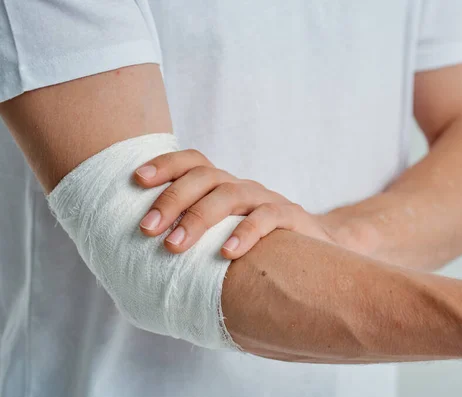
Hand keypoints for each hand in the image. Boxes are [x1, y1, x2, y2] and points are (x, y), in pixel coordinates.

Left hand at [132, 149, 342, 256]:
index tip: (136, 180)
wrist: (315, 249)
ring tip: (174, 246)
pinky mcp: (291, 217)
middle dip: (172, 200)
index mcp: (223, 187)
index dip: (165, 165)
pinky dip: (245, 233)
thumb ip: (196, 238)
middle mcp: (242, 187)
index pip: (193, 162)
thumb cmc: (257, 247)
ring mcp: (266, 200)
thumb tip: (143, 263)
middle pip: (205, 177)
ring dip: (199, 218)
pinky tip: (227, 254)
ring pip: (230, 194)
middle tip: (147, 229)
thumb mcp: (224, 235)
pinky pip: (267, 218)